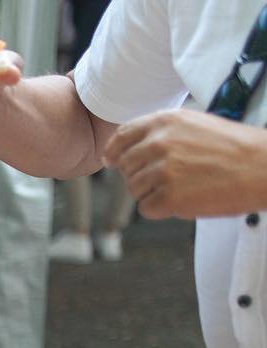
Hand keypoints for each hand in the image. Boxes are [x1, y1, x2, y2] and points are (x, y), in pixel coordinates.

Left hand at [105, 109, 266, 218]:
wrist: (262, 168)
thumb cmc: (232, 148)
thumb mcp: (194, 125)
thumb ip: (161, 133)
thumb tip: (129, 148)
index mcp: (164, 122)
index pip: (121, 137)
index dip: (114, 151)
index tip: (112, 161)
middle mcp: (159, 143)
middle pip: (125, 167)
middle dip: (140, 175)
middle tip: (168, 178)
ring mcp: (162, 170)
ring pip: (134, 189)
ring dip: (152, 192)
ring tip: (183, 186)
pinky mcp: (168, 196)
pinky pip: (146, 208)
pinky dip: (161, 209)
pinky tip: (184, 199)